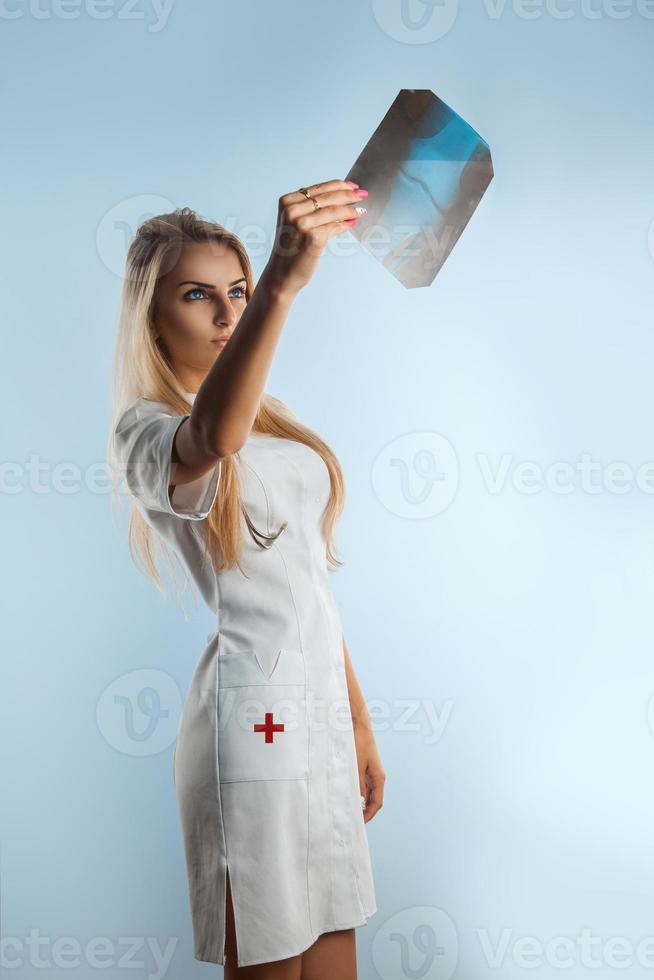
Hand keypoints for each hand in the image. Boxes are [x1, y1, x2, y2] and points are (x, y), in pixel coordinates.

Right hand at [263, 178, 365, 297]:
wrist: (281, 274)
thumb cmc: (290, 249)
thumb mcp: (294, 222)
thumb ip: (310, 208)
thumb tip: (340, 196)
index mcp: (287, 202)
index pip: (318, 188)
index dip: (338, 185)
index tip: (352, 186)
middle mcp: (292, 210)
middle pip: (328, 197)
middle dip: (348, 195)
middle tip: (362, 194)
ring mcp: (302, 223)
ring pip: (333, 211)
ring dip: (350, 210)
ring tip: (361, 210)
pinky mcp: (313, 237)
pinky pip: (334, 227)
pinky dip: (345, 225)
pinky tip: (351, 224)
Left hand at [354, 722, 385, 823]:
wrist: (359, 726)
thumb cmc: (359, 744)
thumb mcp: (356, 766)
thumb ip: (358, 785)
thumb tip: (358, 801)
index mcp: (379, 778)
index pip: (377, 803)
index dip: (369, 814)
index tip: (360, 823)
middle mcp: (378, 777)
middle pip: (374, 800)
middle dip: (365, 811)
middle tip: (353, 819)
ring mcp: (372, 773)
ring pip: (368, 793)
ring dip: (361, 802)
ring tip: (349, 809)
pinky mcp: (366, 768)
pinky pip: (364, 785)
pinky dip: (358, 792)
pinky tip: (349, 794)